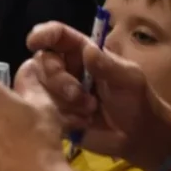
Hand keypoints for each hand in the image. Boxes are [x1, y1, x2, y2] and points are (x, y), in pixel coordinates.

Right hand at [23, 22, 170, 170]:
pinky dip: (62, 116)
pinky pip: (43, 111)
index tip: (33, 42)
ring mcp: (58, 91)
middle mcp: (67, 68)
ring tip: (89, 111)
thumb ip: (108, 65)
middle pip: (43, 62)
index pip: (58, 36)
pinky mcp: (55, 112)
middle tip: (78, 95)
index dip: (44, 34)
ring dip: (63, 100)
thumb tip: (88, 49)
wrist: (137, 136)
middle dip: (57, 79)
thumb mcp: (129, 80)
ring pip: (40, 87)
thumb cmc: (136, 101)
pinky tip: (81, 122)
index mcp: (83, 52)